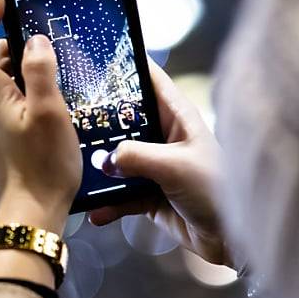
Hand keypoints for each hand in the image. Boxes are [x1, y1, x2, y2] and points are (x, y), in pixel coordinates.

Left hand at [0, 0, 80, 235]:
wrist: (28, 219)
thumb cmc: (42, 169)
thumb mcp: (51, 113)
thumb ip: (40, 71)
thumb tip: (34, 43)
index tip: (5, 11)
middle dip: (15, 52)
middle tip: (50, 64)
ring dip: (21, 80)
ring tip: (54, 96)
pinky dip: (19, 103)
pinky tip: (45, 121)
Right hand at [90, 61, 229, 265]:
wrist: (231, 238)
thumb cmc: (216, 189)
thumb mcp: (175, 166)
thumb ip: (135, 157)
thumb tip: (103, 159)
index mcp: (177, 116)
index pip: (148, 80)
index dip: (123, 66)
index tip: (92, 59)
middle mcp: (164, 137)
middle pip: (124, 121)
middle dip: (99, 123)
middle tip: (67, 119)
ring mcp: (155, 167)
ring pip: (117, 161)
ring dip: (99, 170)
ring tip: (76, 171)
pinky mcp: (149, 196)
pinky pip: (120, 196)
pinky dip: (108, 204)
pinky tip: (95, 211)